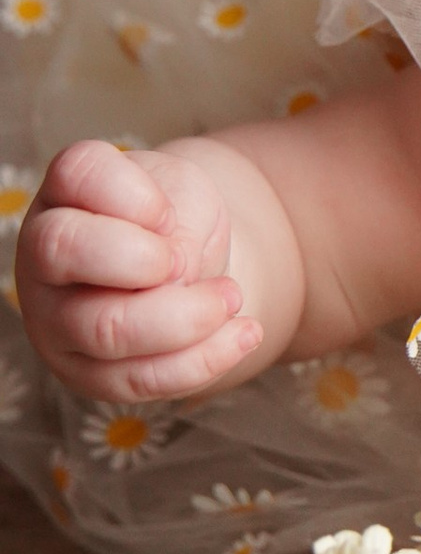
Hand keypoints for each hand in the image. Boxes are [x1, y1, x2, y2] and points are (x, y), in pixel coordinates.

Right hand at [16, 139, 264, 404]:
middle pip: (65, 251)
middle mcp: (43, 257)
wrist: (187, 265)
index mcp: (64, 193)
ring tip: (231, 297)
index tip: (165, 211)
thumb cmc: (176, 218)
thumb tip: (173, 281)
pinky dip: (203, 361)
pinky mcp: (90, 374)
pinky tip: (243, 335)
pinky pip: (140, 380)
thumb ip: (179, 220)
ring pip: (105, 330)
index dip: (135, 193)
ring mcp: (56, 321)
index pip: (78, 173)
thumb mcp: (187, 194)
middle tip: (188, 260)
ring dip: (186, 318)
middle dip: (146, 258)